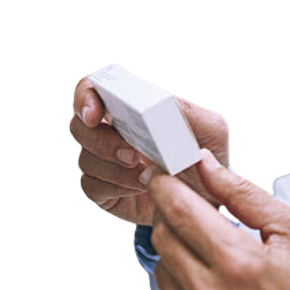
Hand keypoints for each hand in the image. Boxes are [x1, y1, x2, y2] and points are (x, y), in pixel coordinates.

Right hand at [69, 76, 228, 224]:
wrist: (210, 198)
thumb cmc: (206, 158)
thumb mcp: (209, 130)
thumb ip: (187, 111)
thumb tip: (160, 101)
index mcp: (129, 110)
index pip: (92, 90)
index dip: (85, 98)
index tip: (95, 115)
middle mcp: (110, 132)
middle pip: (79, 127)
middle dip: (101, 141)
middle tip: (132, 156)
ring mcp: (104, 162)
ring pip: (86, 160)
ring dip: (116, 170)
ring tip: (148, 177)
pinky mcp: (104, 191)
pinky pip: (92, 187)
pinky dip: (116, 188)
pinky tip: (140, 189)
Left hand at [147, 149, 289, 289]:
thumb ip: (243, 194)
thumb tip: (206, 165)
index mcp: (237, 263)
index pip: (179, 210)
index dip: (163, 186)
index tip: (160, 174)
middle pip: (162, 239)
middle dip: (168, 215)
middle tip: (188, 208)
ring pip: (162, 271)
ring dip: (177, 251)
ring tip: (207, 250)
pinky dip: (184, 286)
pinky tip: (212, 285)